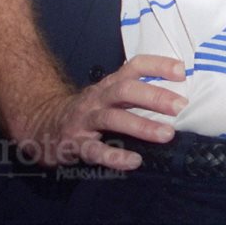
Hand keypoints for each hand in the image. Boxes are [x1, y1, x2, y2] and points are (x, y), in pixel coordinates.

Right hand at [11, 54, 187, 170]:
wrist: (43, 126)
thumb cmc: (89, 111)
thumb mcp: (110, 95)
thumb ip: (137, 93)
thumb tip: (178, 96)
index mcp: (110, 84)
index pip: (134, 65)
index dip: (157, 65)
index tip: (182, 71)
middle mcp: (98, 97)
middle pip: (125, 90)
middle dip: (154, 96)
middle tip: (180, 106)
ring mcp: (85, 120)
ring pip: (113, 118)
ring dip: (142, 125)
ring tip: (167, 134)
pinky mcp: (75, 144)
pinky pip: (95, 150)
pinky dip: (115, 156)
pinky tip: (134, 161)